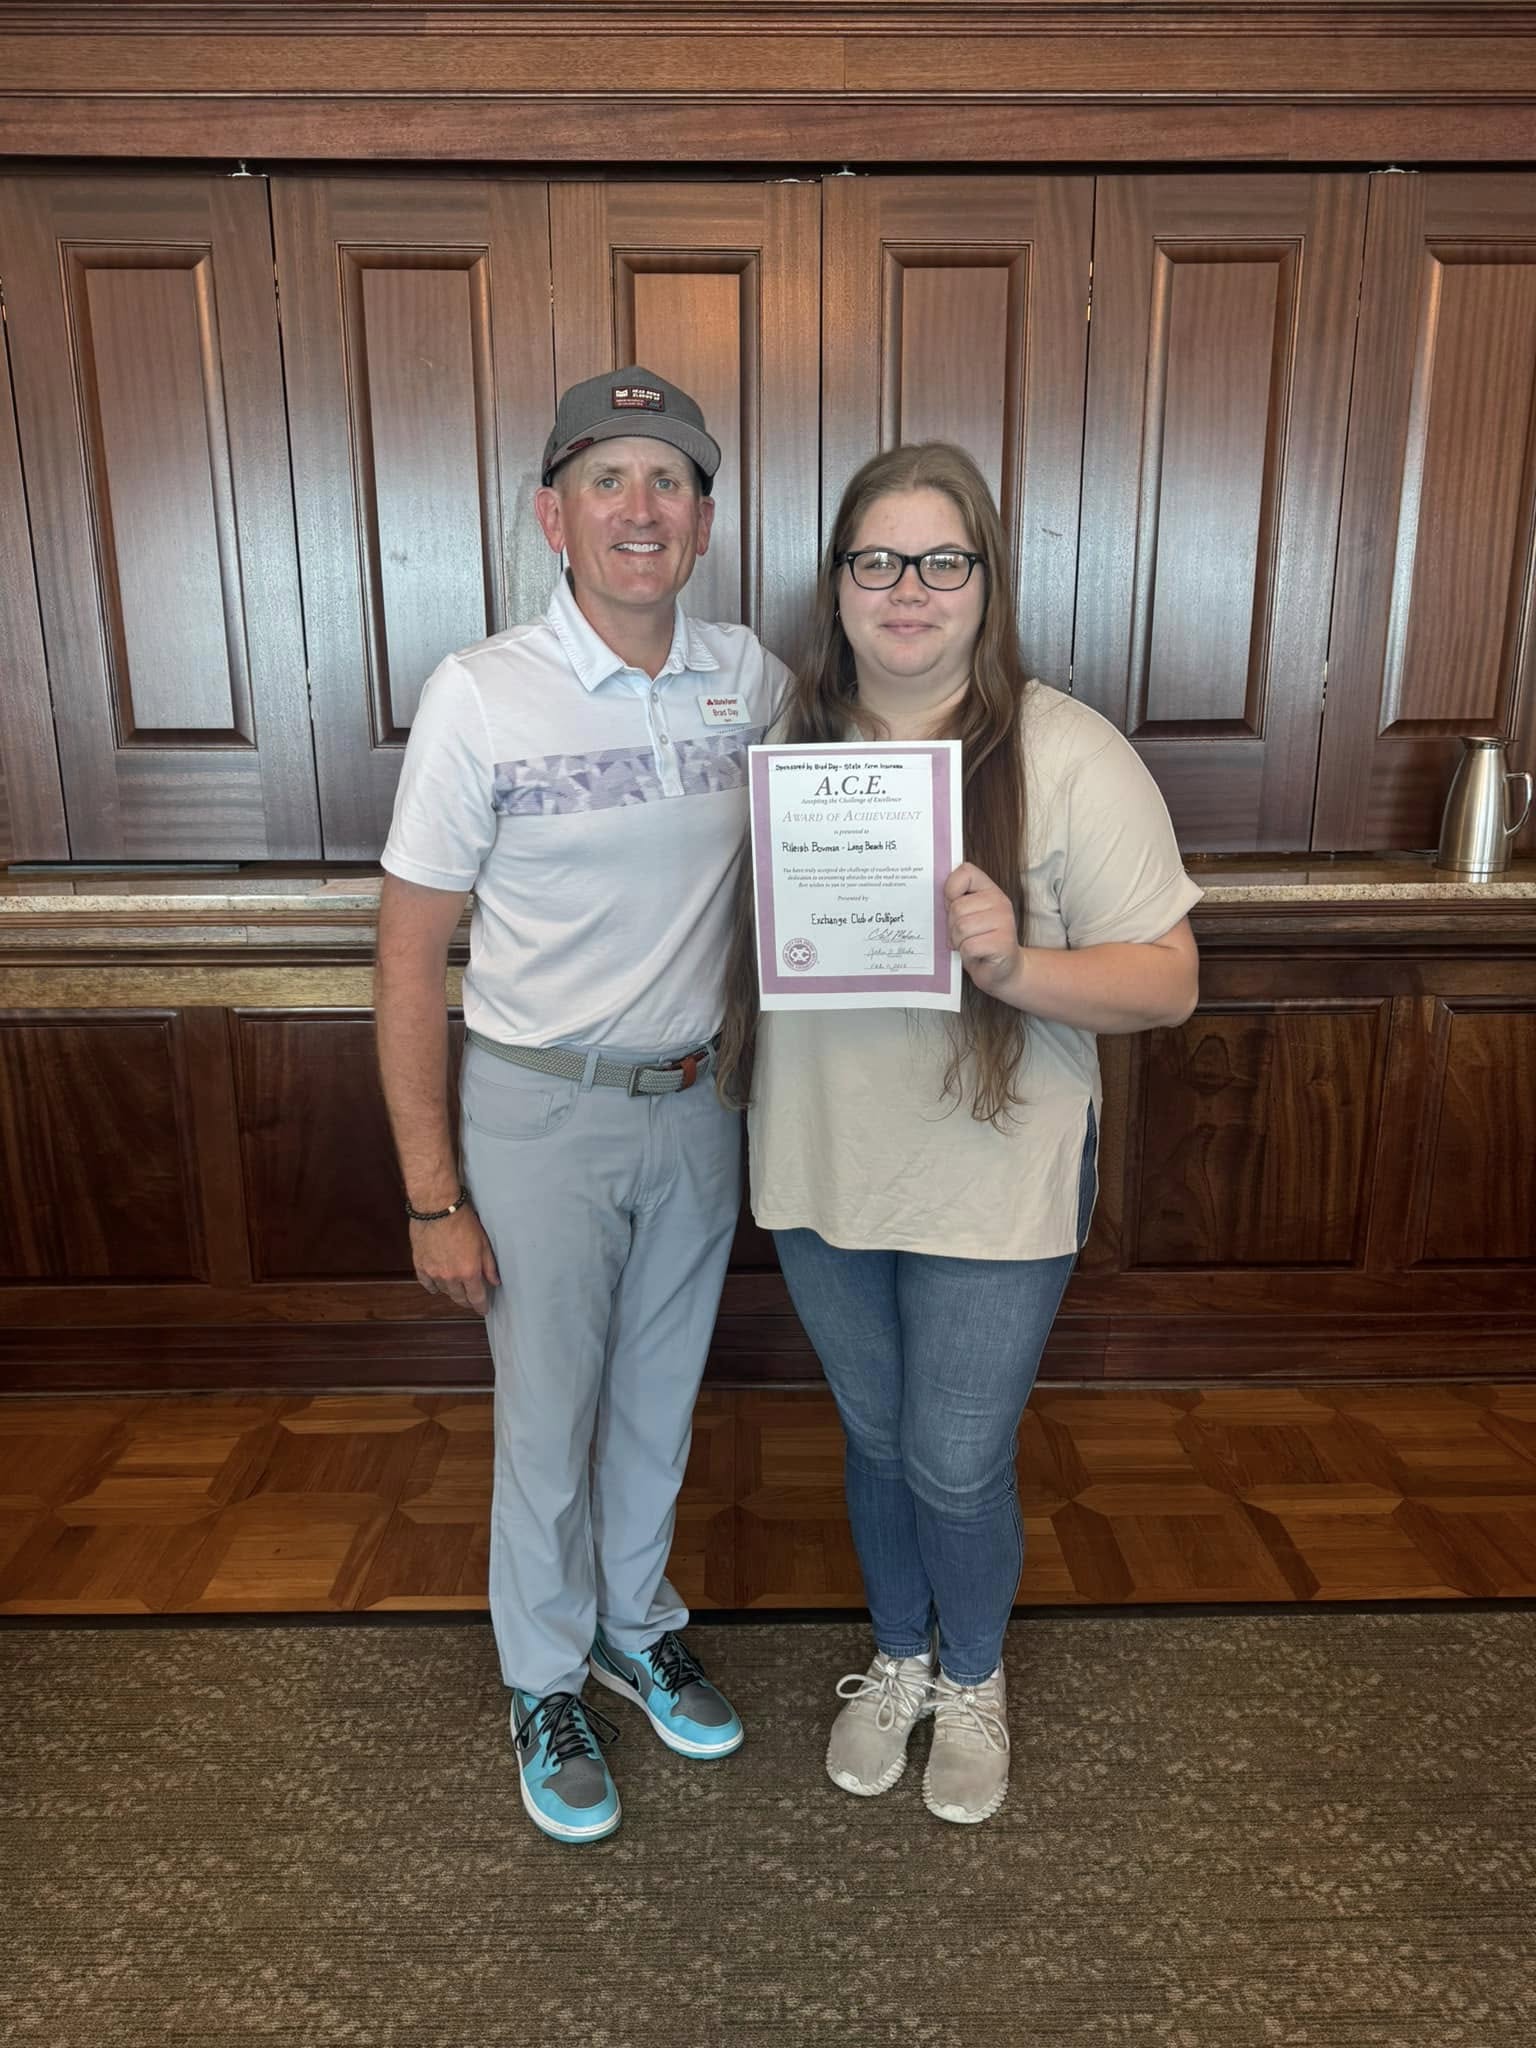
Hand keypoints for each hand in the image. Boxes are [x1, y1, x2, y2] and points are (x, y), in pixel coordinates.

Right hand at [410, 1205, 500, 1314]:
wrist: (437, 1208)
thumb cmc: (463, 1221)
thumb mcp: (484, 1243)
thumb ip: (489, 1266)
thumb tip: (495, 1281)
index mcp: (469, 1272)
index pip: (477, 1297)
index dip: (481, 1306)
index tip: (484, 1310)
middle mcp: (451, 1277)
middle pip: (460, 1298)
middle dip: (467, 1301)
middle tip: (471, 1301)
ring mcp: (434, 1273)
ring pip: (444, 1291)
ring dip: (452, 1292)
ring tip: (457, 1288)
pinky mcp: (420, 1266)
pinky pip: (427, 1284)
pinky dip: (434, 1286)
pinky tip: (438, 1285)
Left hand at [944, 862, 1022, 994]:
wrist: (1002, 971)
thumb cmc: (979, 942)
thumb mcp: (967, 916)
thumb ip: (955, 902)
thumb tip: (931, 896)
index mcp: (990, 890)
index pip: (966, 872)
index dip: (951, 890)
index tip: (952, 905)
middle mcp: (1000, 902)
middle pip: (957, 907)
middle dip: (952, 926)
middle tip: (962, 936)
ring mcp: (1005, 922)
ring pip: (961, 927)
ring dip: (959, 942)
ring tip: (969, 945)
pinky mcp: (1003, 943)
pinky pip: (969, 946)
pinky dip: (967, 954)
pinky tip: (977, 955)